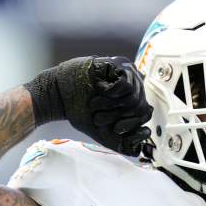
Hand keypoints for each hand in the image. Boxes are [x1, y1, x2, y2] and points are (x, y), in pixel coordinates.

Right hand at [25, 56, 152, 155]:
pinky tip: (99, 88)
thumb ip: (123, 142)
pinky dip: (110, 92)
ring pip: (133, 98)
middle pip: (140, 108)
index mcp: (132, 102)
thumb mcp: (104, 133)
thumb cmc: (81, 111)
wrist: (60, 96)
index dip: (131, 126)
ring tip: (95, 102)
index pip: (145, 115)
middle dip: (115, 118)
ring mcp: (128, 74)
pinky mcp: (119, 64)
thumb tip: (142, 142)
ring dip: (109, 105)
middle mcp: (133, 87)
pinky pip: (126, 84)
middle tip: (98, 117)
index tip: (115, 129)